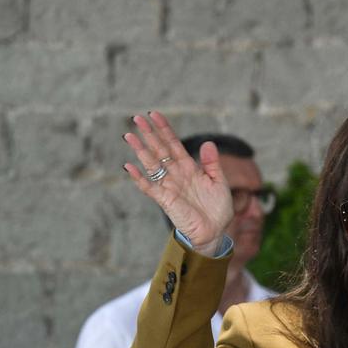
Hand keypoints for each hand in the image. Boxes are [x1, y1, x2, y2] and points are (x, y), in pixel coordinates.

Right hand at [122, 111, 232, 255]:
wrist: (215, 232)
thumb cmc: (218, 209)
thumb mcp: (219, 182)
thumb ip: (212, 164)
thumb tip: (208, 142)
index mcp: (189, 167)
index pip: (174, 144)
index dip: (164, 129)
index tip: (155, 115)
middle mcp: (176, 174)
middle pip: (159, 150)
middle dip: (149, 134)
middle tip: (137, 118)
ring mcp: (169, 186)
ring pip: (152, 164)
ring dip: (140, 151)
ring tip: (129, 136)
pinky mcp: (165, 200)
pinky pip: (149, 187)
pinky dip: (139, 178)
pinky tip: (129, 167)